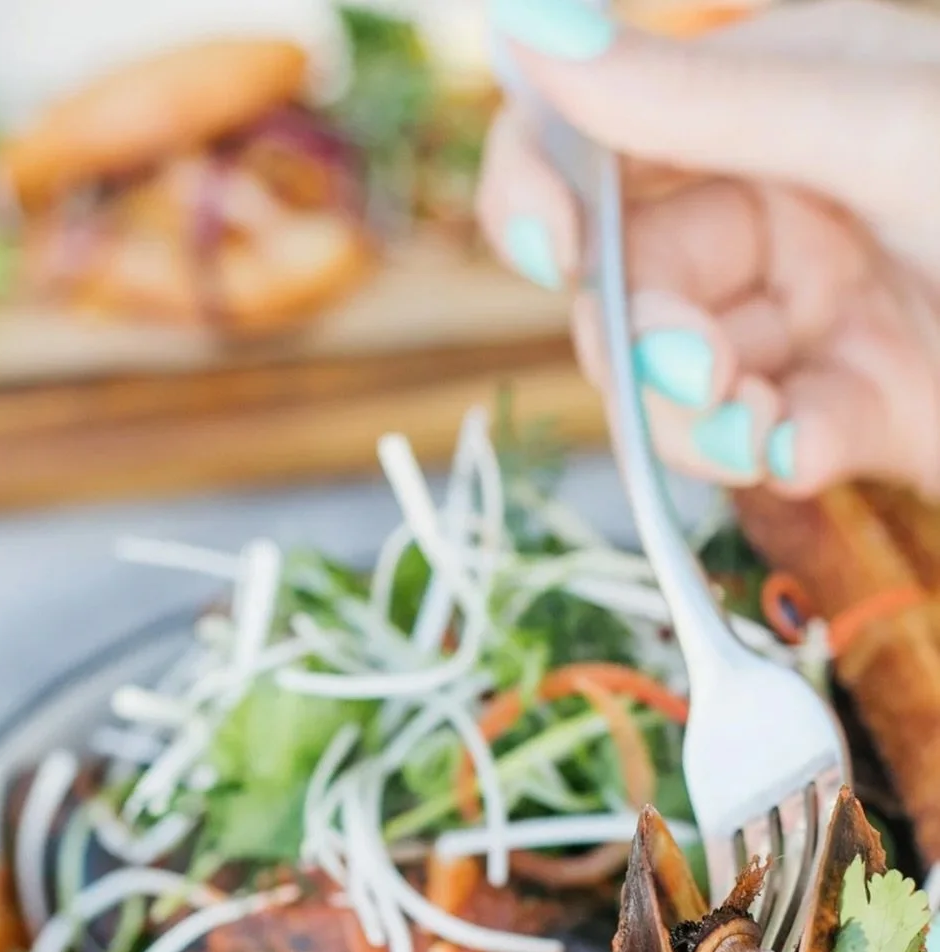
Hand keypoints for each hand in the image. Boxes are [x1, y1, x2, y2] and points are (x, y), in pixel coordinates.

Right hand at [479, 0, 939, 496]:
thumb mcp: (881, 125)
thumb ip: (701, 96)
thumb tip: (526, 34)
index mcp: (780, 96)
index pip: (599, 125)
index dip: (543, 182)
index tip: (550, 245)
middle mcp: (777, 204)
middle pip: (618, 273)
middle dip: (640, 328)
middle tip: (704, 362)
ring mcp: (806, 314)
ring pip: (665, 376)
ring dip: (697, 411)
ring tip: (770, 422)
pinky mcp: (839, 414)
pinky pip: (746, 441)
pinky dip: (766, 453)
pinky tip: (813, 446)